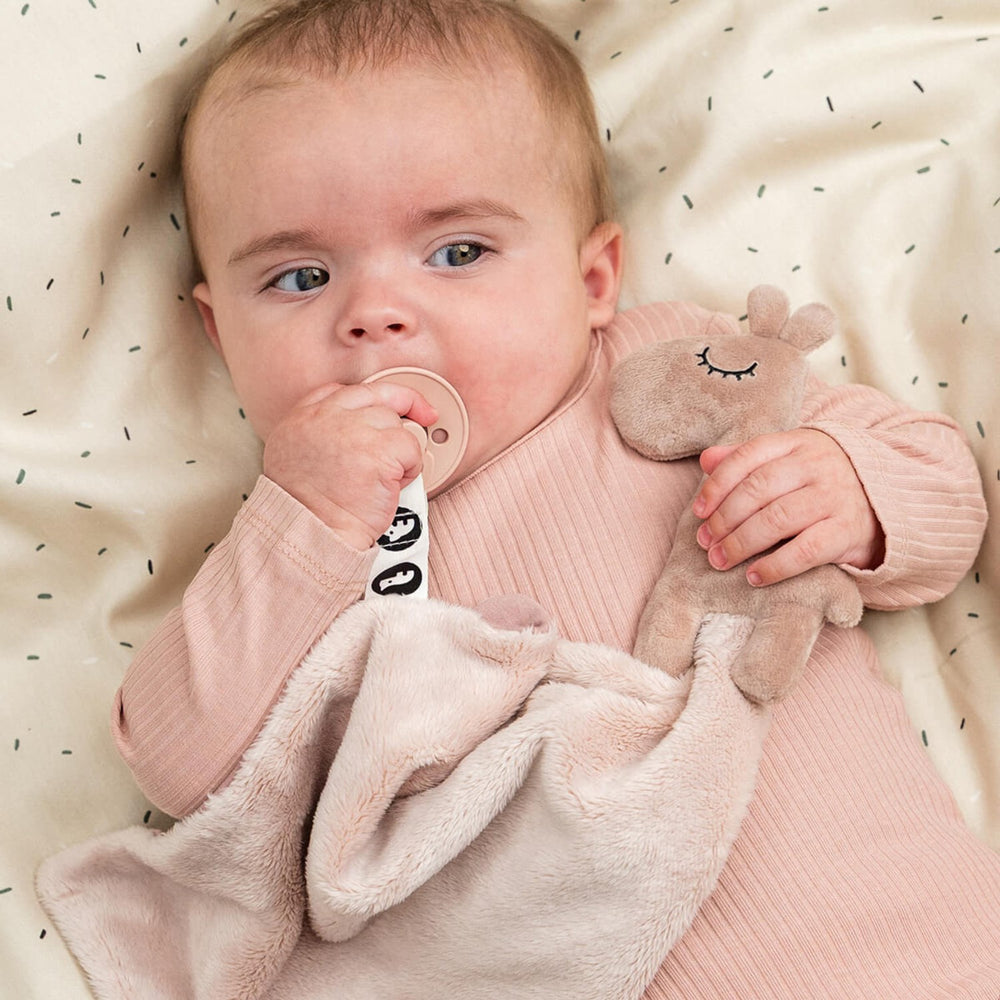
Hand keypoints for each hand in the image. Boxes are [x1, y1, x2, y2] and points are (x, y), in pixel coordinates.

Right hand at [262, 382, 436, 550]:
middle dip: (407, 402)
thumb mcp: (292, 458)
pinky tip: (393, 486)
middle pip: (377, 396)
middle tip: (426, 415)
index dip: (371, 396)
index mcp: (301, 418)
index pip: (341, 390)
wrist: (313, 535)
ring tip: (385, 479)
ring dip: (400, 450)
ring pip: (396, 423)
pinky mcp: (379, 451)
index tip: (389, 406)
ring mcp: (353, 430)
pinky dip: (411, 468)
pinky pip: (411, 447)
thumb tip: (355, 431)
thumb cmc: (307, 511)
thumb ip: (318, 435)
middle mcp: (325, 417)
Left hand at [692, 429, 883, 585]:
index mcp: (796, 443)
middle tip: (705, 542)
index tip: (698, 511)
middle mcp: (815, 466)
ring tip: (720, 560)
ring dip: (741, 543)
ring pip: (777, 519)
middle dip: (724, 519)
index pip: (748, 457)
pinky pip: (805, 551)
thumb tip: (706, 460)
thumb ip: (745, 459)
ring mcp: (833, 497)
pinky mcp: (846, 531)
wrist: (885, 498)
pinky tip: (754, 576)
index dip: (717, 485)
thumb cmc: (820, 479)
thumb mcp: (788, 459)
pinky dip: (775, 566)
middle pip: (758, 490)